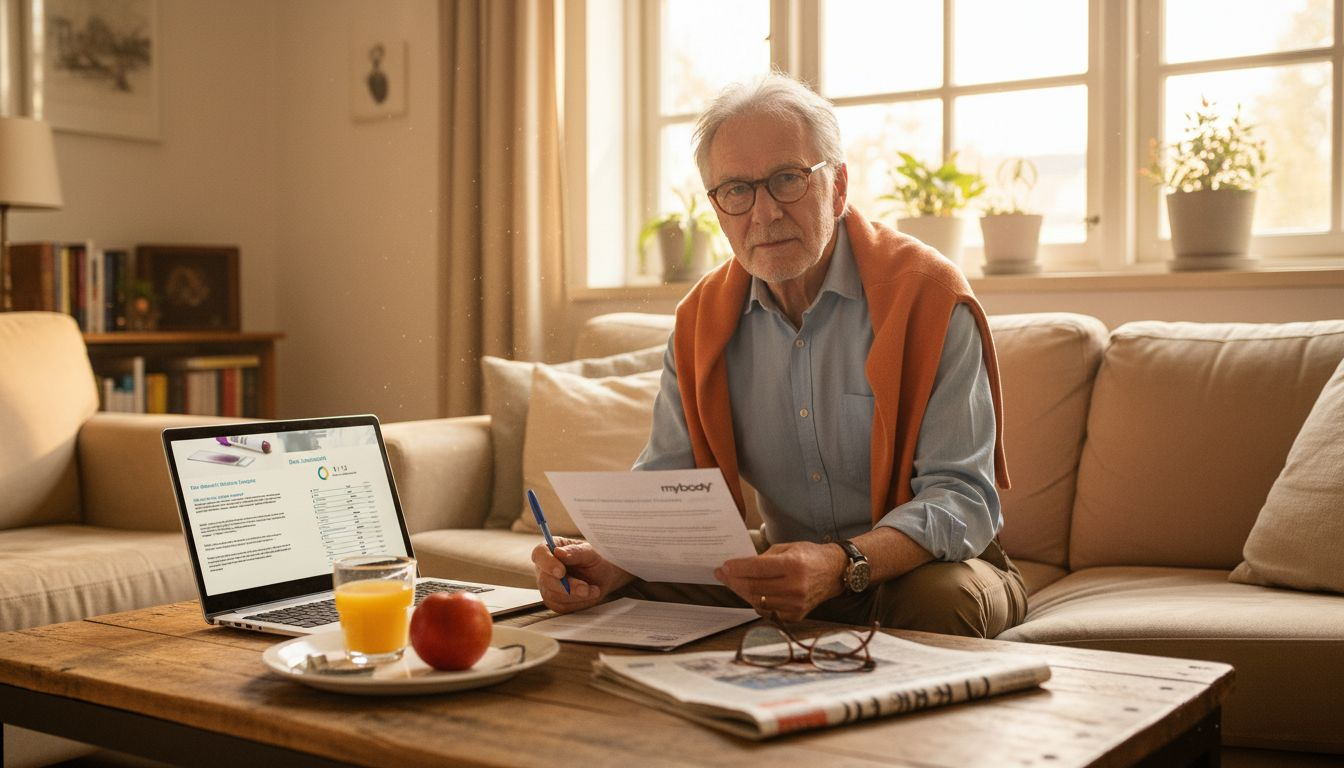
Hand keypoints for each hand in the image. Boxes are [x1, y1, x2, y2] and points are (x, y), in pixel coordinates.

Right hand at [530, 537, 632, 612]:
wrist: (604, 576)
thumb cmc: (595, 559)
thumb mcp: (590, 552)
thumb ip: (575, 552)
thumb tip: (558, 552)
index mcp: (550, 549)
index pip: (539, 554)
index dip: (547, 563)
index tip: (561, 572)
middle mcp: (544, 568)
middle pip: (545, 579)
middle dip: (567, 586)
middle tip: (585, 588)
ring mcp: (547, 586)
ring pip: (554, 595)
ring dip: (576, 595)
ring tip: (594, 589)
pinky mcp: (554, 601)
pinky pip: (562, 605)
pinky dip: (578, 602)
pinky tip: (589, 595)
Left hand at [714, 541, 845, 622]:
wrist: (835, 572)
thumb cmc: (810, 556)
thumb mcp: (788, 548)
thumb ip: (764, 558)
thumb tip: (740, 567)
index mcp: (793, 565)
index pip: (756, 568)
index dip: (737, 568)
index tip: (725, 566)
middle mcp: (795, 586)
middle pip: (754, 587)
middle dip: (734, 581)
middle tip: (723, 575)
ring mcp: (796, 604)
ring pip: (758, 601)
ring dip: (742, 592)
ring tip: (734, 583)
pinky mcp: (797, 615)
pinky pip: (768, 611)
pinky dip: (756, 603)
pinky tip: (750, 593)